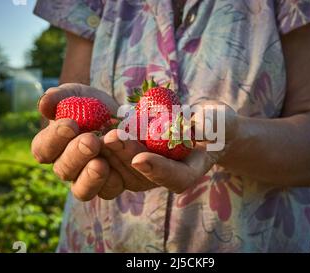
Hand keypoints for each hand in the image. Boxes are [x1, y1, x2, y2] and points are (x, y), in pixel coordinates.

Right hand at [31, 83, 123, 200]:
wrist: (126, 116)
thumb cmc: (93, 106)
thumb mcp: (78, 95)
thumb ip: (60, 97)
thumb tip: (44, 103)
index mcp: (54, 146)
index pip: (43, 148)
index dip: (54, 139)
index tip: (70, 124)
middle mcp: (68, 167)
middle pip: (63, 170)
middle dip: (76, 155)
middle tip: (91, 141)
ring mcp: (89, 180)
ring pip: (82, 190)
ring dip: (91, 176)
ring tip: (101, 164)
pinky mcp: (112, 184)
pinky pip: (110, 191)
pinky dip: (114, 181)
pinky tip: (123, 169)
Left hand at [102, 100, 238, 192]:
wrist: (202, 123)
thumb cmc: (216, 123)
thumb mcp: (219, 121)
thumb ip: (211, 125)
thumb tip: (199, 128)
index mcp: (189, 173)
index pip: (175, 178)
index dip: (157, 170)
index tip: (141, 158)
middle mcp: (163, 175)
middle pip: (142, 174)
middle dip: (126, 155)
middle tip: (112, 137)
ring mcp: (146, 169)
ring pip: (123, 170)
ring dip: (109, 153)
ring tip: (97, 134)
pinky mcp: (131, 159)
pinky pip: (114, 158)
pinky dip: (102, 146)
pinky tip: (90, 130)